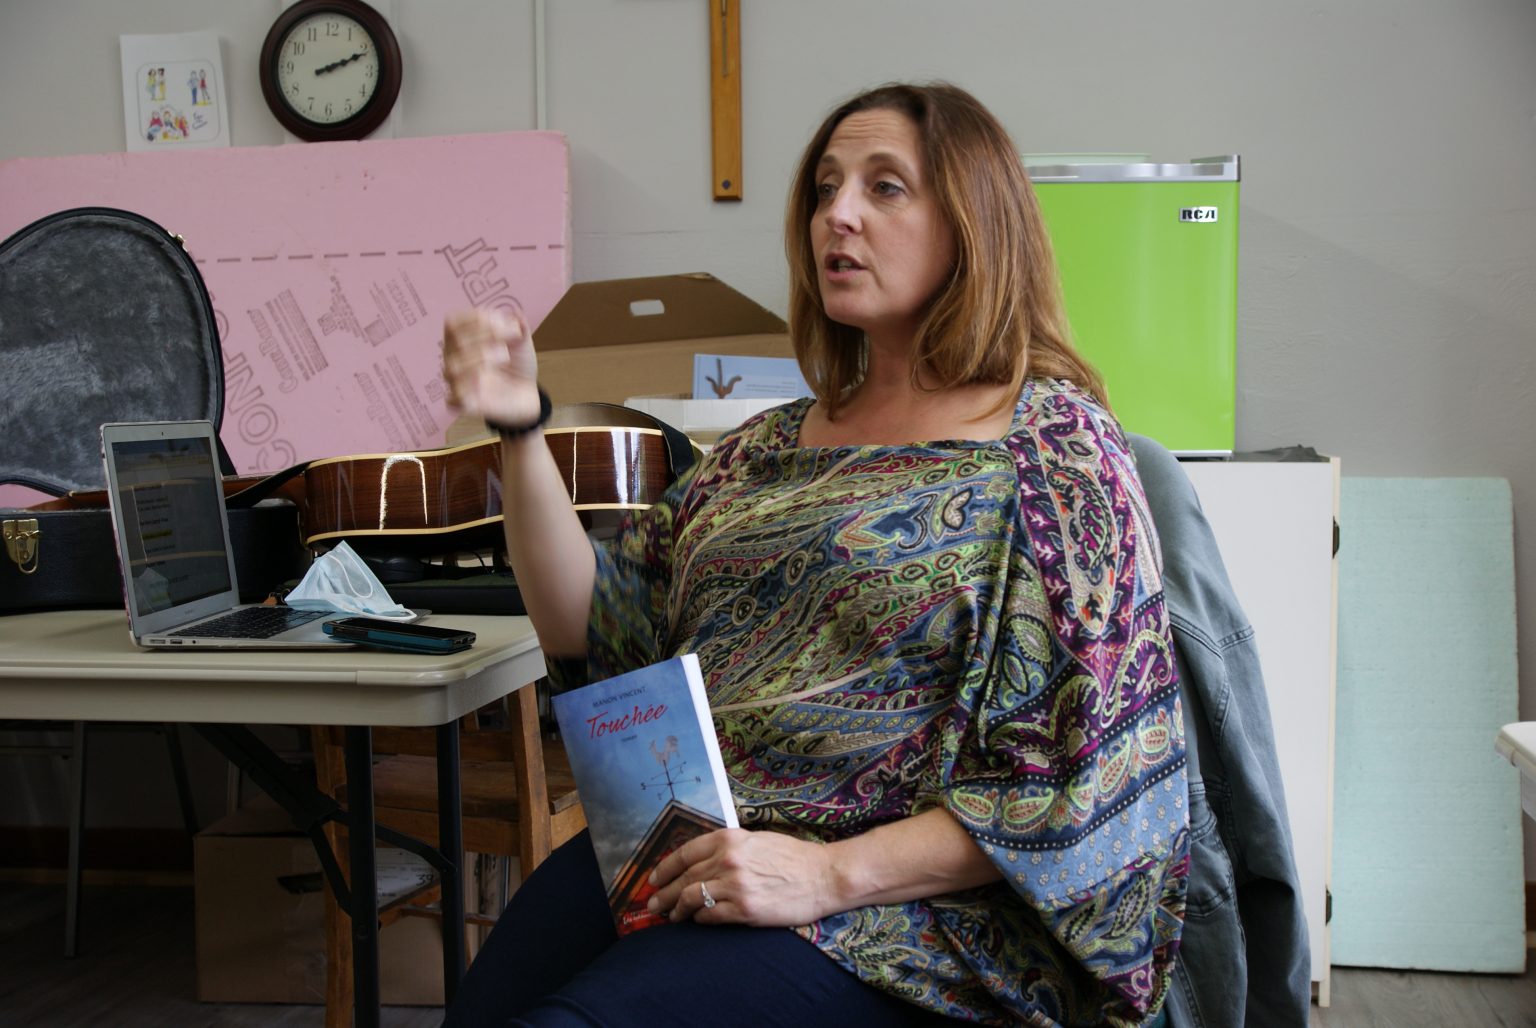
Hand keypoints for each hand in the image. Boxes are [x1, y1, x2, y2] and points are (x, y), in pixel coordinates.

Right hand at [441, 308, 541, 429]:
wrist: (528, 393)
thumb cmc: (517, 365)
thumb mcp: (522, 343)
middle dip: (485, 335)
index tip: (503, 322)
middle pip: (456, 341)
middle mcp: (454, 357)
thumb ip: (519, 327)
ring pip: (454, 367)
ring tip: (504, 356)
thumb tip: (516, 313)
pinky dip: (470, 387)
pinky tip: (486, 382)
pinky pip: (455, 397)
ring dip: (481, 357)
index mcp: (462, 338)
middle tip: (510, 338)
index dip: (476, 318)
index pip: (453, 323)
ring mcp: (456, 380)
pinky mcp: (462, 403)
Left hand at [646, 828, 836, 927]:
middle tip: (653, 905)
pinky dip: (698, 919)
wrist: (822, 876)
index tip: (653, 879)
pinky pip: (709, 917)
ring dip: (676, 910)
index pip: (683, 854)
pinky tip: (697, 921)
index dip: (663, 868)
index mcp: (729, 839)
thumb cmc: (792, 857)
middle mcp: (728, 860)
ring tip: (671, 916)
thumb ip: (727, 847)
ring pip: (690, 898)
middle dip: (663, 893)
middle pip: (682, 878)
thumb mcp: (756, 840)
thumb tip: (699, 861)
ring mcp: (735, 886)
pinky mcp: (745, 910)